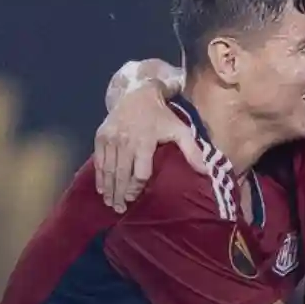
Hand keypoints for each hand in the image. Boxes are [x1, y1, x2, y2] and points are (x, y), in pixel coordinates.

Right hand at [95, 60, 203, 212]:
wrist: (138, 94)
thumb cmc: (162, 116)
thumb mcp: (181, 130)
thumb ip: (192, 151)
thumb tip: (205, 172)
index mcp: (145, 142)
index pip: (139, 172)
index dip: (136, 188)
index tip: (134, 199)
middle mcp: (126, 142)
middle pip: (121, 174)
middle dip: (120, 194)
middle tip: (120, 210)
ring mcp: (111, 139)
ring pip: (109, 170)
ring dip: (108, 189)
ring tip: (110, 204)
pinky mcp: (101, 136)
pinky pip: (99, 160)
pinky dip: (99, 176)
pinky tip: (101, 189)